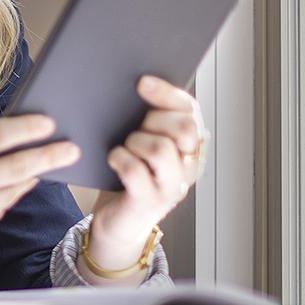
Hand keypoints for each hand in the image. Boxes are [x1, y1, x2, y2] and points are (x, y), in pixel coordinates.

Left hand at [88, 75, 207, 266]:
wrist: (118, 222)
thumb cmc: (129, 176)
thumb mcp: (142, 143)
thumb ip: (148, 120)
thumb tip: (137, 85)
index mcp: (189, 146)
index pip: (191, 111)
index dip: (168, 93)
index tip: (142, 82)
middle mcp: (188, 166)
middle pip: (183, 128)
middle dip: (153, 119)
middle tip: (133, 127)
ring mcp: (171, 186)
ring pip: (160, 148)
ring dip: (135, 141)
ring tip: (124, 147)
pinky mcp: (148, 202)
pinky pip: (135, 170)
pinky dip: (120, 158)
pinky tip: (113, 159)